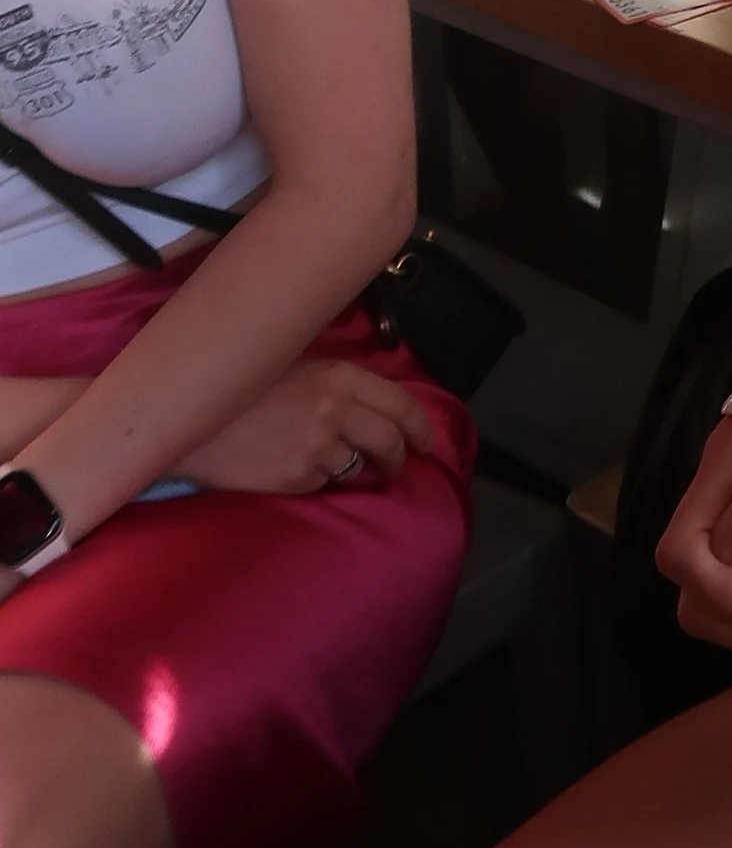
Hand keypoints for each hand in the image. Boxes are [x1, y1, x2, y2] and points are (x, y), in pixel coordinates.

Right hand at [183, 360, 436, 494]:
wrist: (189, 418)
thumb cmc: (241, 384)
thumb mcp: (295, 364)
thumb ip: (336, 382)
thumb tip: (371, 402)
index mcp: (339, 377)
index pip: (401, 404)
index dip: (420, 427)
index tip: (426, 442)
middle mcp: (335, 412)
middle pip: (389, 441)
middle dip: (400, 456)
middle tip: (398, 464)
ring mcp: (316, 448)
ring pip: (357, 467)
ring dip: (357, 469)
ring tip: (342, 465)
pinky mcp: (296, 478)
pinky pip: (322, 483)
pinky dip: (318, 478)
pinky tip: (297, 466)